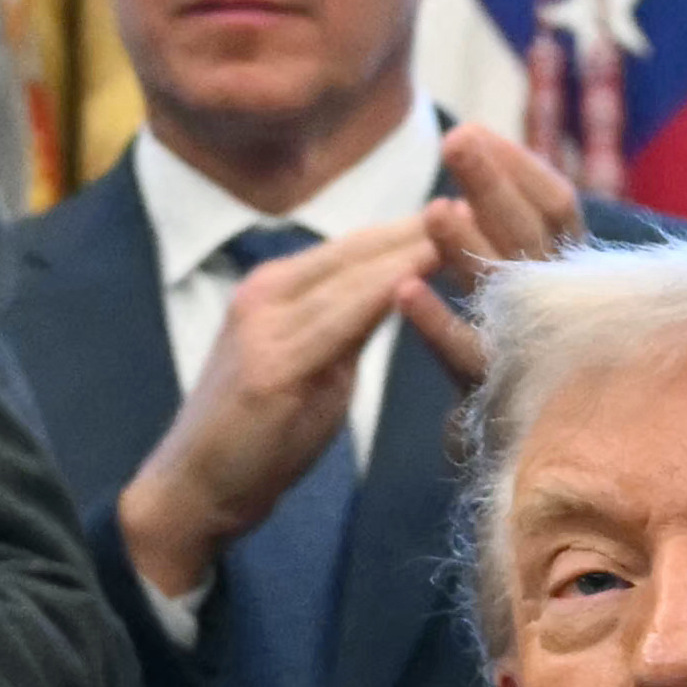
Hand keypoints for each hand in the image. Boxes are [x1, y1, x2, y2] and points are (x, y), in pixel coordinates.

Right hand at [114, 219, 442, 599]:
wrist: (191, 490)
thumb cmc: (258, 439)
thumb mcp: (314, 370)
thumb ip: (348, 330)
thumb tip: (397, 299)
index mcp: (277, 289)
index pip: (358, 247)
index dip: (417, 227)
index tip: (478, 208)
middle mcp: (267, 291)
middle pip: (362, 248)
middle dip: (428, 224)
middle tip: (494, 196)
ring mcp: (265, 323)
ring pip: (356, 273)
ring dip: (417, 246)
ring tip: (475, 221)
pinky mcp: (270, 364)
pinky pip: (340, 317)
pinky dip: (387, 290)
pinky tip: (427, 273)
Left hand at [397, 120, 593, 385]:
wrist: (546, 449)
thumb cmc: (529, 352)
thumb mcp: (526, 281)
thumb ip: (507, 225)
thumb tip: (471, 145)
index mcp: (571, 272)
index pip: (555, 207)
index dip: (518, 168)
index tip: (475, 130)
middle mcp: (562, 305)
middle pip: (532, 236)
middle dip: (494, 186)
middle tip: (456, 141)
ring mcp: (533, 350)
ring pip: (505, 293)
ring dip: (468, 249)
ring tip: (436, 211)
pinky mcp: (499, 397)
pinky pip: (467, 357)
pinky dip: (437, 323)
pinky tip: (404, 290)